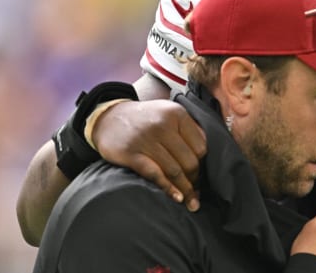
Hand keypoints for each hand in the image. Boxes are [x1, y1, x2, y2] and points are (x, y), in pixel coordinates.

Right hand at [92, 99, 206, 210]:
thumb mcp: (169, 113)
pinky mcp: (131, 153)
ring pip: (174, 170)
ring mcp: (146, 139)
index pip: (201, 146)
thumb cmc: (145, 119)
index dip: (203, 164)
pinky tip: (176, 198)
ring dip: (185, 189)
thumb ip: (188, 129)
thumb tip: (206, 155)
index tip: (203, 175)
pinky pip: (155, 174)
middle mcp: (163, 125)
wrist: (108, 118)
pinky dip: (168, 188)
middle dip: (195, 180)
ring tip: (191, 202)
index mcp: (177, 114)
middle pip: (189, 160)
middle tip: (197, 192)